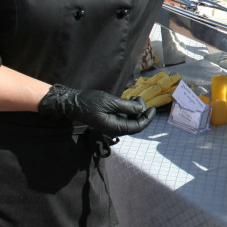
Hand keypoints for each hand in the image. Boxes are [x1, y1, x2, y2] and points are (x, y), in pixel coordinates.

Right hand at [38, 84, 156, 135]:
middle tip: (139, 98)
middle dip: (141, 112)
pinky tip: (128, 100)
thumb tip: (141, 109)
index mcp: (116, 127)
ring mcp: (112, 125)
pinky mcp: (110, 120)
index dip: (147, 118)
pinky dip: (128, 110)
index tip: (153, 108)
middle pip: (135, 124)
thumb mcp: (110, 102)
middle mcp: (115, 129)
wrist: (73, 103)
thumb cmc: (90, 102)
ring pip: (130, 120)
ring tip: (133, 97)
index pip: (137, 127)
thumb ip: (127, 107)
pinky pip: (124, 117)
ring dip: (135, 110)